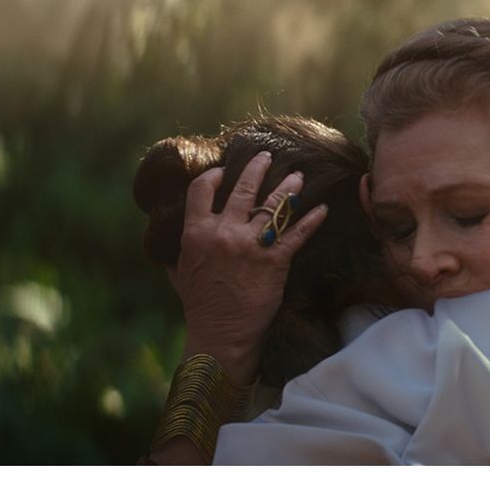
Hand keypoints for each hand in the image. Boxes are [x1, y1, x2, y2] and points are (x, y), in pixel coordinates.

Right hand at [172, 152, 327, 385]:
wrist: (220, 335)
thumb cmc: (200, 308)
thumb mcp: (180, 276)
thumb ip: (178, 255)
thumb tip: (167, 248)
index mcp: (197, 233)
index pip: (202, 190)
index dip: (214, 176)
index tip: (224, 170)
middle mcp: (223, 233)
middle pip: (243, 189)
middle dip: (257, 168)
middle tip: (267, 155)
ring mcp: (250, 246)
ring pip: (273, 206)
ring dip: (288, 188)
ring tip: (298, 175)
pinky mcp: (275, 261)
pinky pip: (297, 235)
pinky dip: (312, 220)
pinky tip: (323, 209)